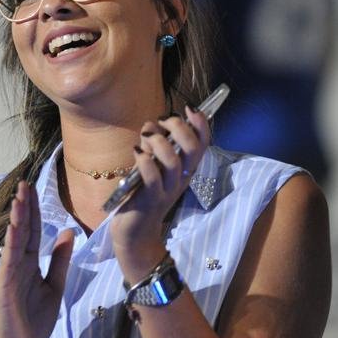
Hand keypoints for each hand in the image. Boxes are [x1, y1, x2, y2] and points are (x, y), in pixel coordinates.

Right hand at [0, 181, 74, 337]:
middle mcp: (17, 265)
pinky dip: (10, 243)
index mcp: (29, 265)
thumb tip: (67, 233)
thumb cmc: (33, 322)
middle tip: (23, 183)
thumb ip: (58, 261)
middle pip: (21, 230)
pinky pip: (8, 261)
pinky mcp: (4, 287)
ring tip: (18, 198)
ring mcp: (8, 275)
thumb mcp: (54, 287)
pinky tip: (13, 227)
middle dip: (23, 207)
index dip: (33, 210)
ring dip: (16, 219)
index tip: (32, 189)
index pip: (31, 231)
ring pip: (13, 241)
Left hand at [111, 106, 211, 276]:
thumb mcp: (151, 164)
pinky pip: (152, 177)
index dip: (201, 124)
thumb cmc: (143, 193)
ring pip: (173, 161)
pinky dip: (145, 161)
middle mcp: (181, 178)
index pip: (202, 144)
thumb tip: (152, 123)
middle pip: (192, 149)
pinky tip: (137, 152)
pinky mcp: (150, 199)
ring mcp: (167, 189)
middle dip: (179, 128)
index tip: (190, 108)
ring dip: (159, 142)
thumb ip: (153, 145)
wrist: (135, 229)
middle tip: (163, 121)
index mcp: (185, 168)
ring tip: (146, 137)